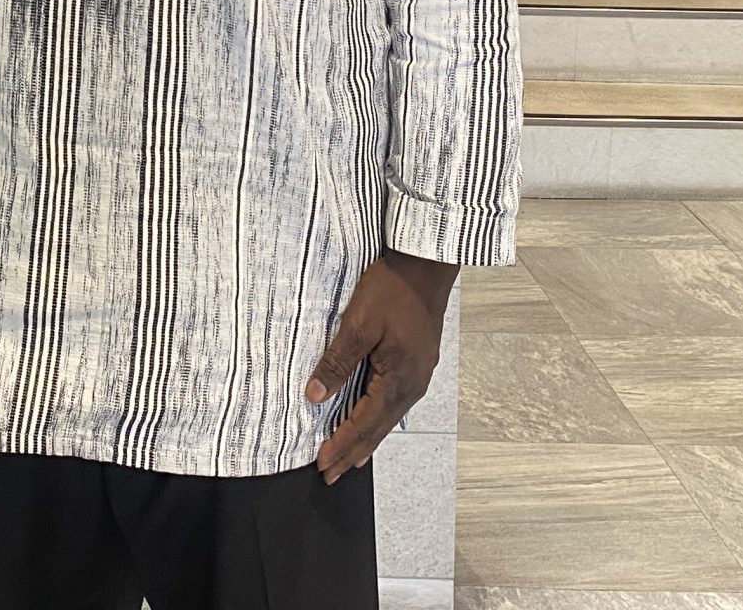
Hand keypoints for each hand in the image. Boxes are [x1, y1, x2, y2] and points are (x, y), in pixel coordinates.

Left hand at [305, 251, 458, 482]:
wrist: (426, 267)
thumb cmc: (393, 290)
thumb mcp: (359, 324)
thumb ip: (337, 361)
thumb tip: (316, 395)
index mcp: (398, 381)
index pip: (363, 425)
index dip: (341, 446)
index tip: (322, 465)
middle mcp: (412, 385)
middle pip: (378, 429)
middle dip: (352, 452)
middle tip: (331, 474)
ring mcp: (418, 376)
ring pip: (387, 418)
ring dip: (366, 438)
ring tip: (349, 457)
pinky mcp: (418, 364)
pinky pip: (393, 401)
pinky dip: (377, 418)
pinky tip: (370, 420)